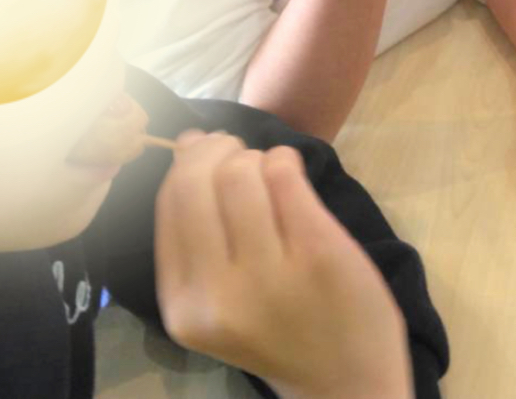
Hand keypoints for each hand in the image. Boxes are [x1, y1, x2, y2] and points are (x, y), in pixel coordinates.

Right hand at [154, 132, 409, 398]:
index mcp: (183, 304)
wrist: (346, 384)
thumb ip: (197, 230)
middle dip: (219, 150)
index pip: (169, 203)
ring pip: (243, 171)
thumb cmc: (278, 331)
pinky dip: (287, 161)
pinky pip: (287, 176)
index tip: (206, 153)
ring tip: (272, 173)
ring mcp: (269, 274)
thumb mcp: (214, 300)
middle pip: (201, 180)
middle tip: (238, 152)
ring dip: (258, 157)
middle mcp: (217, 293)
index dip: (187, 163)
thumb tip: (187, 141)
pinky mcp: (318, 253)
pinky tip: (294, 176)